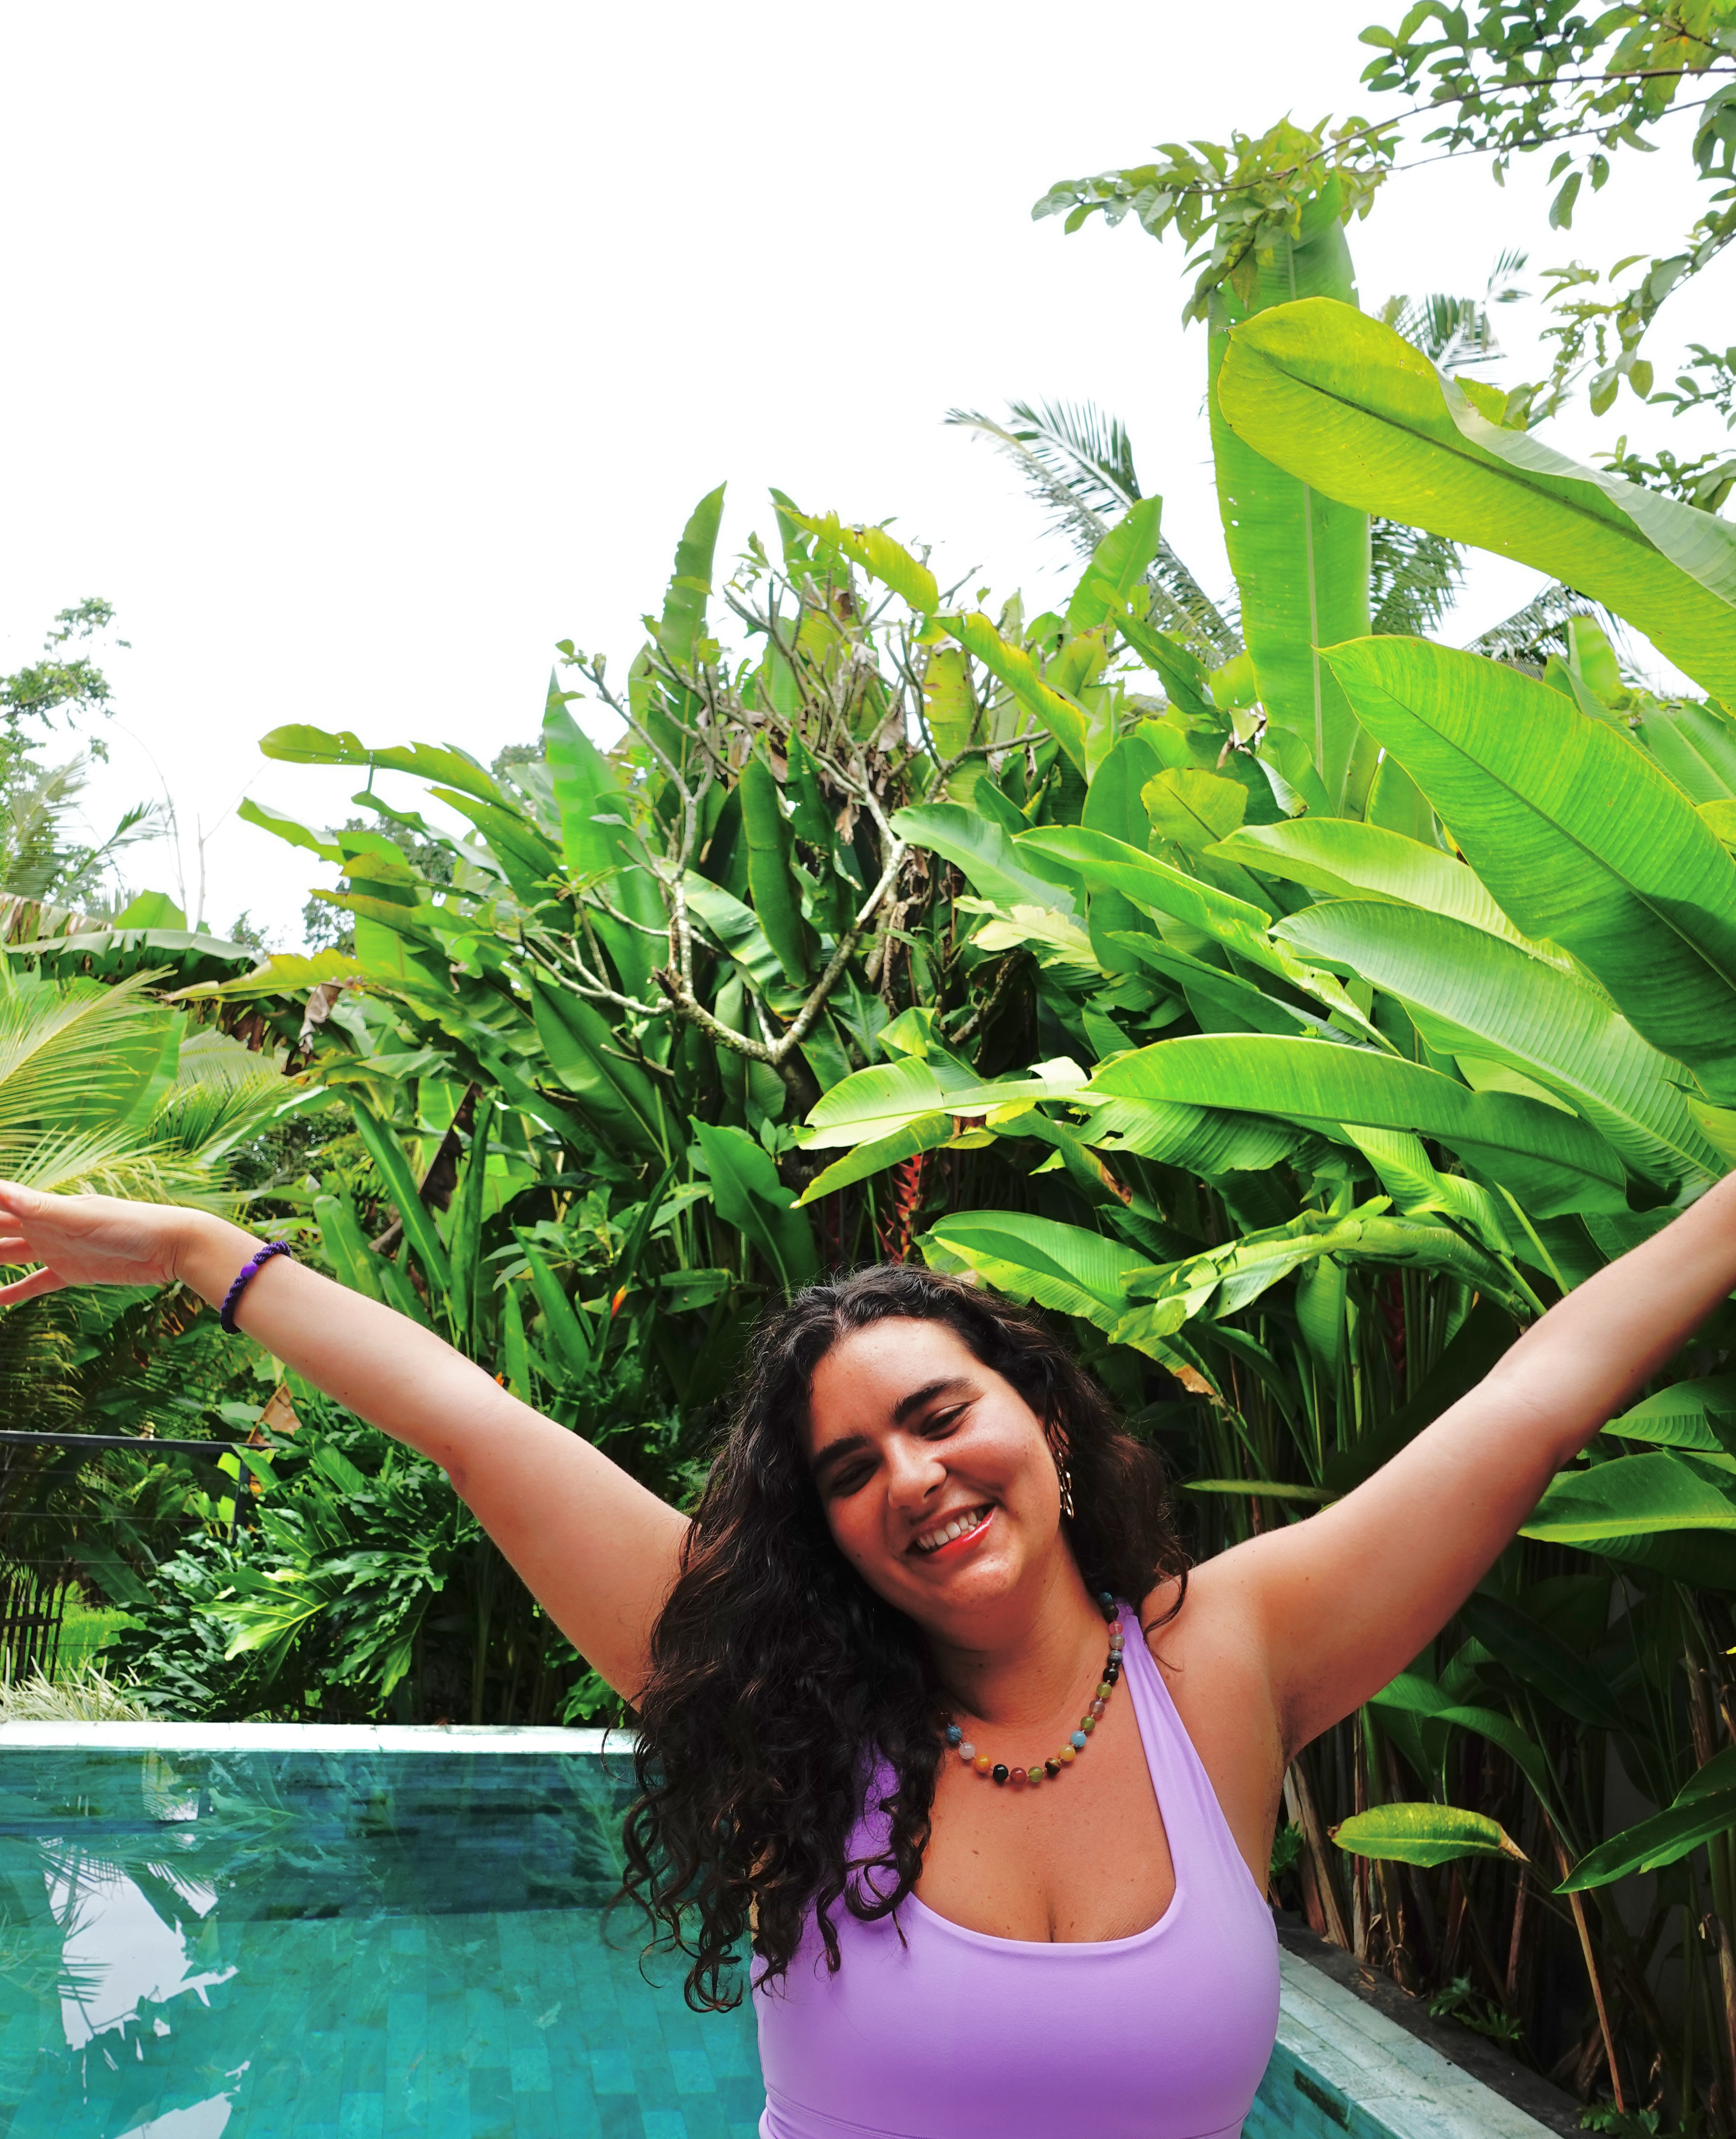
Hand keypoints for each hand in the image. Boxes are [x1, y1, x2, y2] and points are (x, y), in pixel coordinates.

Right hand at [0, 1184, 220, 1305]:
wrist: (173, 1246)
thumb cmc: (133, 1224)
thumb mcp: (83, 1217)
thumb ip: (40, 1208)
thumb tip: (0, 1190)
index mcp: (43, 1208)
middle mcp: (44, 1226)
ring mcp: (56, 1249)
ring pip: (8, 1256)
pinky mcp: (71, 1272)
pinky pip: (33, 1284)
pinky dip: (12, 1293)